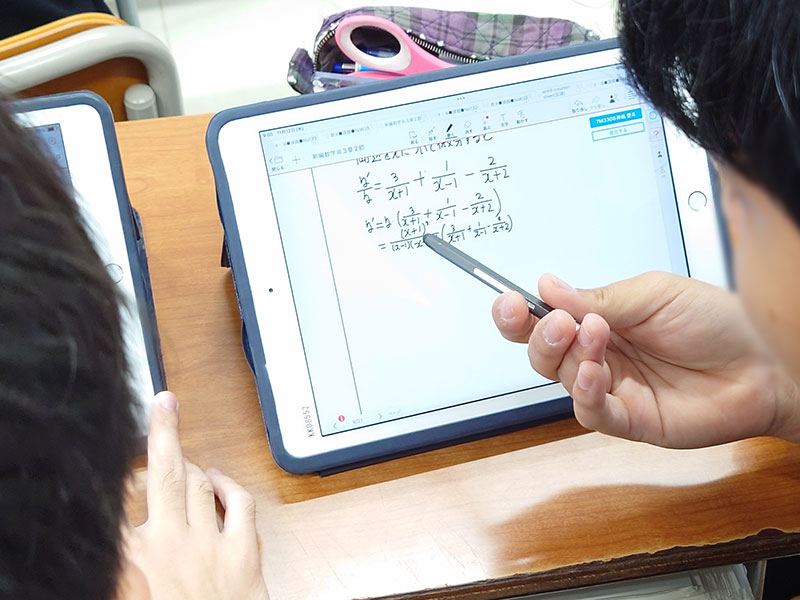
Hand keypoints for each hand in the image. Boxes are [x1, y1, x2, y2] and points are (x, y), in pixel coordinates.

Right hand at [122, 392, 268, 599]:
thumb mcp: (123, 594)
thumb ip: (115, 566)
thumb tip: (107, 542)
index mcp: (130, 561)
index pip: (112, 503)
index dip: (110, 475)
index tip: (106, 459)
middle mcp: (169, 543)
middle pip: (162, 471)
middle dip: (162, 431)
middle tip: (164, 403)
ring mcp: (209, 543)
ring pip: (199, 482)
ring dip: (191, 463)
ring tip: (183, 453)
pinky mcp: (243, 552)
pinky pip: (239, 503)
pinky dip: (230, 485)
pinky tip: (220, 479)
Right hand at [492, 272, 799, 447]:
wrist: (766, 362)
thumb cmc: (718, 322)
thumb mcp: (653, 294)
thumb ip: (597, 296)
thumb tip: (547, 287)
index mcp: (602, 320)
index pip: (545, 319)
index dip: (520, 314)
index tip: (508, 302)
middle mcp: (601, 355)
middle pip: (543, 352)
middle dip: (538, 335)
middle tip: (556, 321)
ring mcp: (615, 388)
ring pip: (564, 380)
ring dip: (569, 356)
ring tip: (592, 334)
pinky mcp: (632, 420)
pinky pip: (593, 413)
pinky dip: (587, 393)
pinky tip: (597, 372)